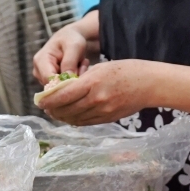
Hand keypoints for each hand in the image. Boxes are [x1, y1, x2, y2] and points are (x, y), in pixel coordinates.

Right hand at [33, 22, 92, 84]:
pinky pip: (63, 86)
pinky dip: (73, 79)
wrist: (69, 38)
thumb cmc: (71, 39)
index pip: (49, 80)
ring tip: (80, 63)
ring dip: (74, 78)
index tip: (79, 78)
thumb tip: (67, 79)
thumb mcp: (74, 47)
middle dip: (71, 79)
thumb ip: (70, 62)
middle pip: (54, 85)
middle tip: (83, 65)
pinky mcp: (49, 80)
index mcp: (40, 60)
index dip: (64, 83)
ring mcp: (42, 77)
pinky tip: (77, 67)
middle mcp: (38, 70)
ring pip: (60, 87)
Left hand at [37, 60, 157, 125]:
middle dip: (53, 110)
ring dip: (62, 116)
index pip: (63, 95)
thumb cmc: (125, 71)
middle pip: (66, 109)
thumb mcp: (100, 68)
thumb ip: (81, 80)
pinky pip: (85, 122)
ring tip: (55, 112)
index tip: (40, 100)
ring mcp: (103, 111)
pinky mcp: (108, 119)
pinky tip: (70, 115)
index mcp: (93, 82)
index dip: (49, 100)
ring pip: (74, 118)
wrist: (149, 84)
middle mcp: (96, 99)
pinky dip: (74, 120)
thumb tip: (62, 89)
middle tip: (45, 107)